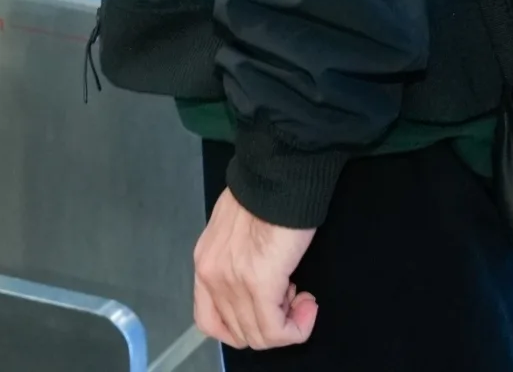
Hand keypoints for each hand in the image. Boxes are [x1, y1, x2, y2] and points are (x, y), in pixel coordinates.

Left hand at [193, 187, 317, 350]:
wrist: (277, 177)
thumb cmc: (264, 199)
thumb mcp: (234, 234)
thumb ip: (234, 263)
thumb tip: (254, 288)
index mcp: (204, 263)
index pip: (209, 321)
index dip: (243, 326)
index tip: (269, 305)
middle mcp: (210, 276)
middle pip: (239, 333)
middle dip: (271, 324)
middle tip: (291, 296)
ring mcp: (231, 281)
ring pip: (260, 336)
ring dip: (287, 325)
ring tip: (301, 296)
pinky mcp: (259, 283)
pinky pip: (277, 330)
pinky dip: (298, 327)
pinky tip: (308, 303)